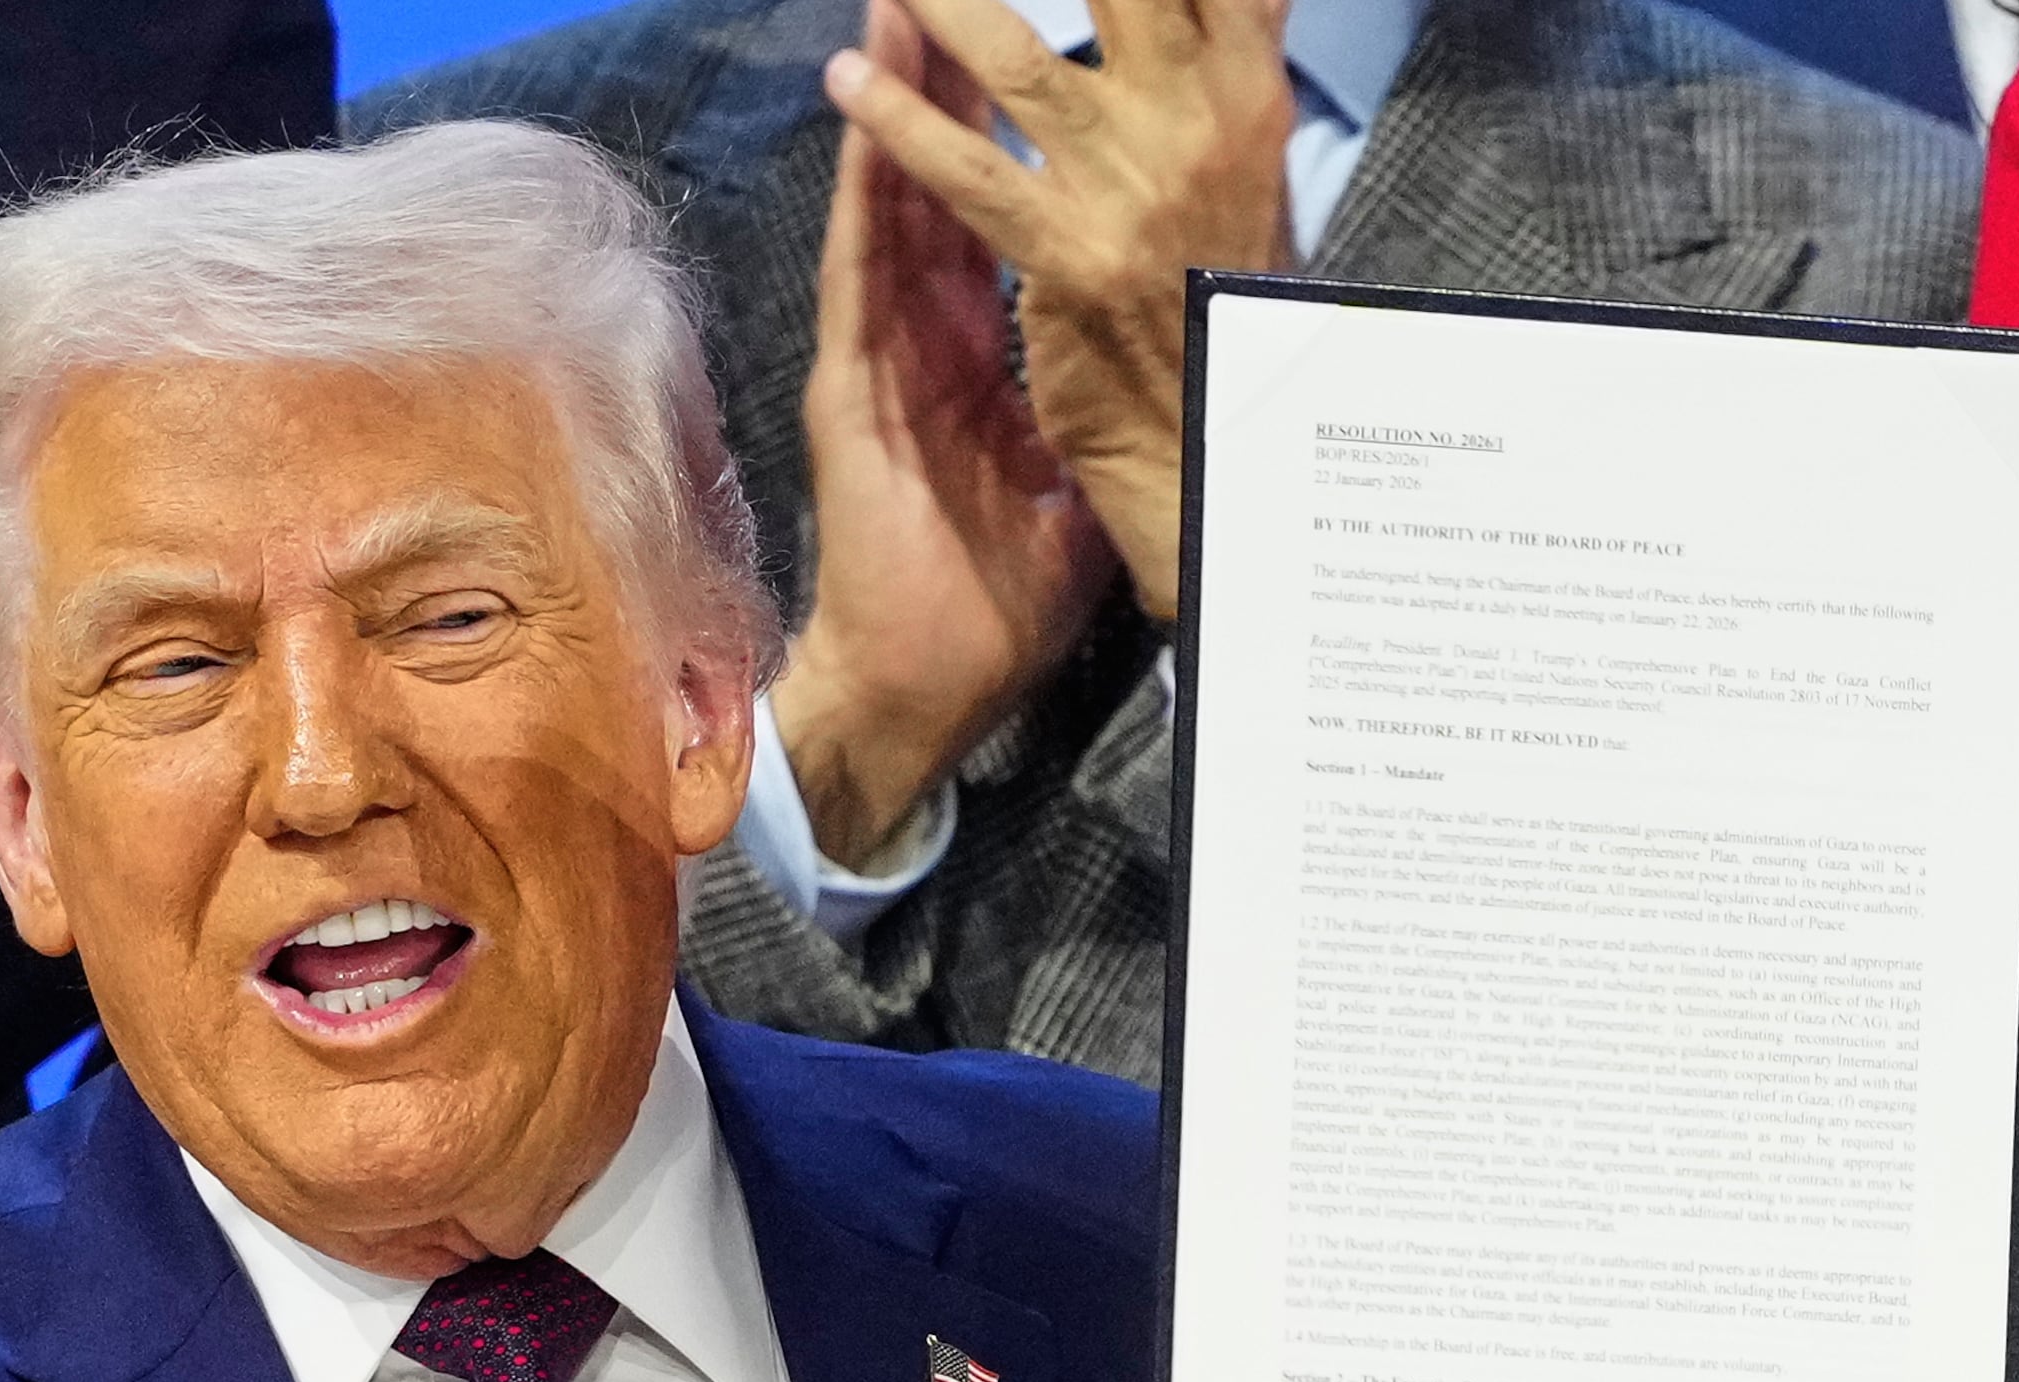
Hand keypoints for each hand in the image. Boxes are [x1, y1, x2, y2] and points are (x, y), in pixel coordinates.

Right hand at [782, 0, 1117, 865]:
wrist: (922, 678)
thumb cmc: (997, 600)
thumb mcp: (1078, 489)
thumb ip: (1103, 418)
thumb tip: (1170, 378)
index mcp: (983, 355)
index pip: (1002, 217)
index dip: (1015, 134)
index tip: (1049, 54)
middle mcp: (927, 337)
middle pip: (946, 180)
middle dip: (956, 76)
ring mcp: (881, 353)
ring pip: (893, 200)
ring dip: (898, 99)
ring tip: (899, 6)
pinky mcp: (848, 386)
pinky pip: (861, 270)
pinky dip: (864, 188)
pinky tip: (863, 115)